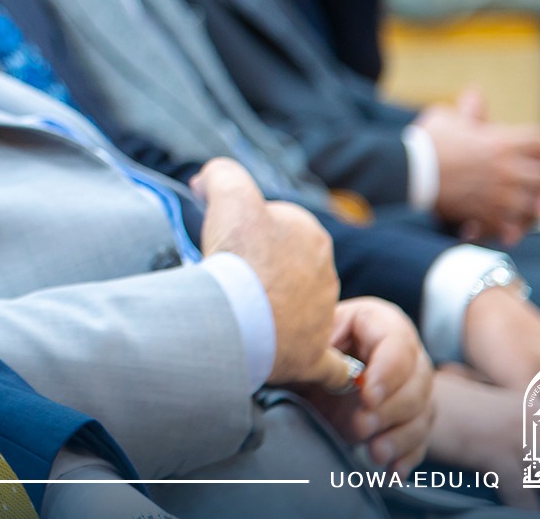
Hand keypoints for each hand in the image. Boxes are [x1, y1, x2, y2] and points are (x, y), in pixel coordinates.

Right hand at [190, 158, 347, 385]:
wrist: (235, 313)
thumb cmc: (236, 254)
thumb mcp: (227, 191)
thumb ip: (222, 174)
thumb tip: (208, 179)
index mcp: (312, 236)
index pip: (279, 230)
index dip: (247, 235)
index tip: (225, 246)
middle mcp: (326, 276)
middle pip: (291, 271)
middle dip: (266, 274)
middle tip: (230, 281)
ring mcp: (321, 318)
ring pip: (302, 312)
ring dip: (280, 313)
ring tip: (243, 316)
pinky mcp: (314, 355)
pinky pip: (331, 364)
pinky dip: (327, 366)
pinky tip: (312, 363)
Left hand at [301, 298, 432, 471]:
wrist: (302, 372)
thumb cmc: (302, 348)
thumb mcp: (306, 343)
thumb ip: (321, 353)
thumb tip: (334, 371)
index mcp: (378, 323)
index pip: (397, 342)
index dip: (387, 372)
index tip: (367, 397)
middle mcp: (403, 352)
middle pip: (417, 382)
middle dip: (390, 410)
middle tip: (360, 426)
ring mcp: (411, 387)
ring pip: (422, 412)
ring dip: (400, 437)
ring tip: (374, 454)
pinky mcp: (409, 417)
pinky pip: (419, 439)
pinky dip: (406, 457)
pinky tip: (392, 472)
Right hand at [421, 92, 539, 243]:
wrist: (409, 171)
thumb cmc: (428, 141)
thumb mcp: (449, 117)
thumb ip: (469, 109)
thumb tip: (476, 93)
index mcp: (505, 141)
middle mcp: (511, 169)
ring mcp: (502, 194)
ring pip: (539, 203)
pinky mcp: (489, 214)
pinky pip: (514, 225)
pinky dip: (516, 227)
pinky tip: (515, 229)